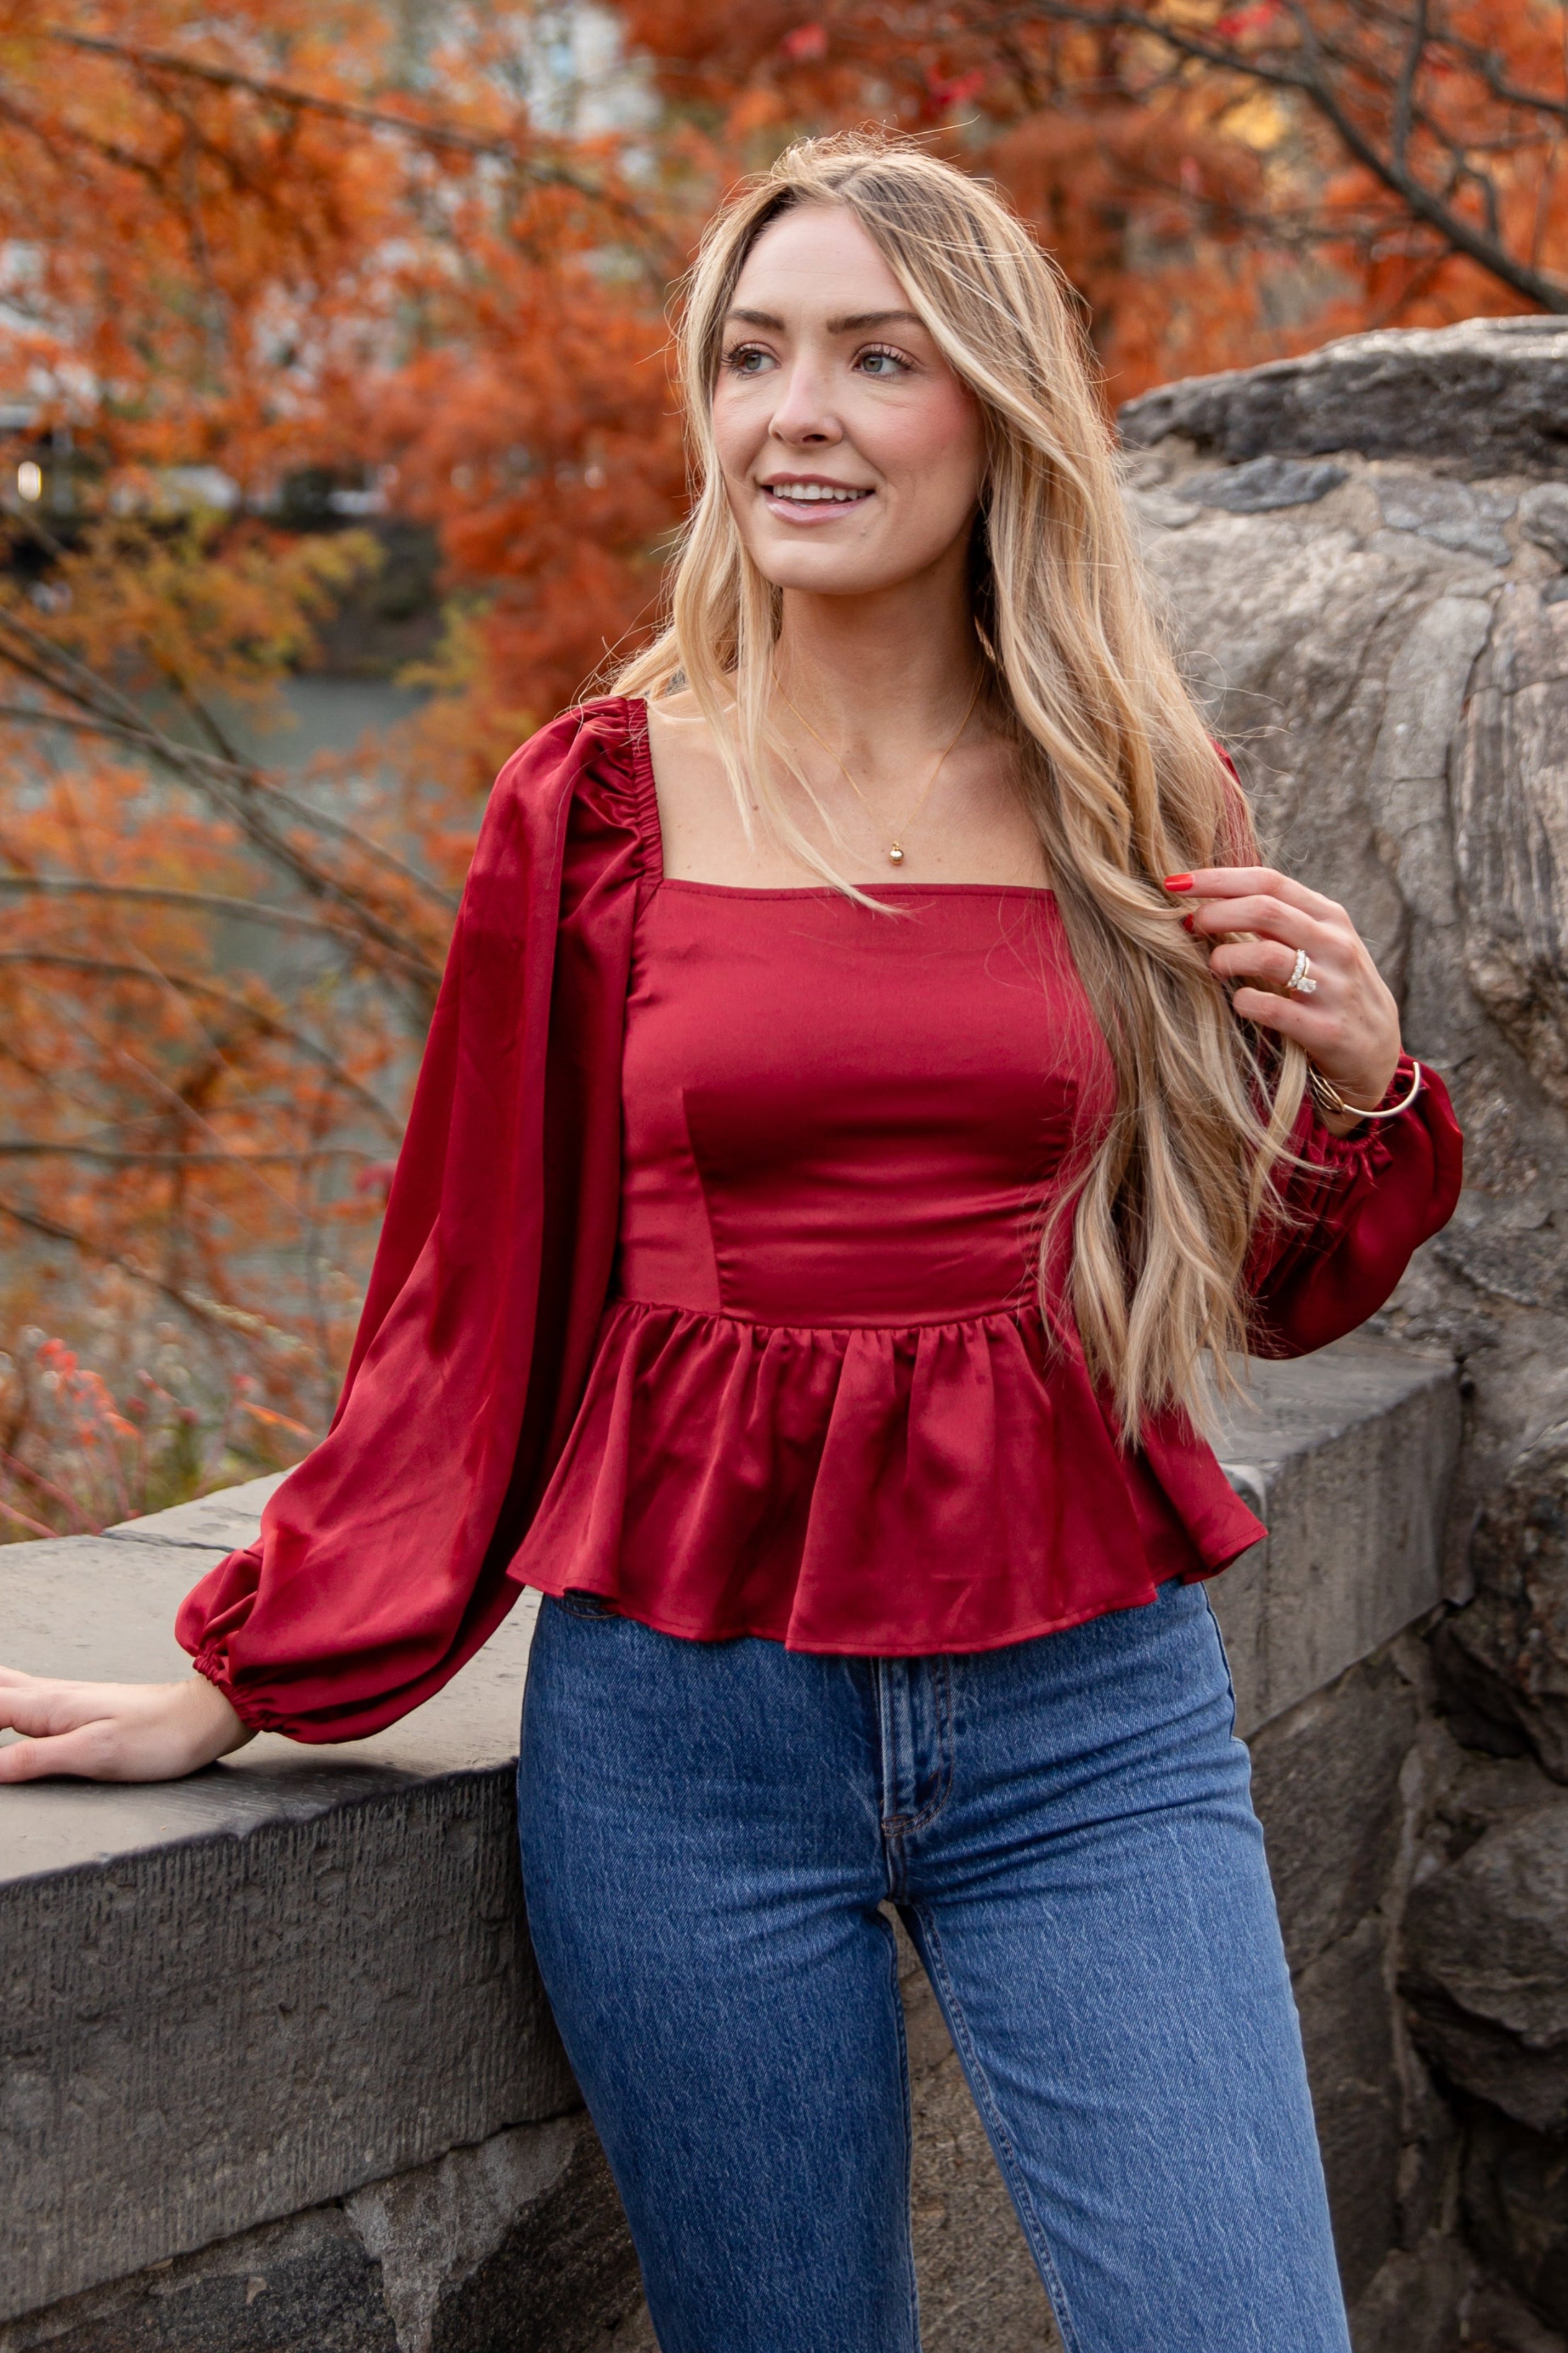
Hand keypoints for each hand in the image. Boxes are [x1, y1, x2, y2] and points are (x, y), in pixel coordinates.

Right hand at [0, 1668, 254, 1782]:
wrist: (204, 1717)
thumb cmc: (156, 1738)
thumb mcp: (95, 1754)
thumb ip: (37, 1758)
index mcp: (48, 1706)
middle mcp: (51, 1696)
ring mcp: (64, 1699)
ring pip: (5, 1686)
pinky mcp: (78, 1709)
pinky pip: (22, 1695)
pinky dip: (1, 1694)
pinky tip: (3, 1697)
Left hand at [1166, 866, 1402, 1133]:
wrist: (1378, 1053)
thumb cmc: (1334, 990)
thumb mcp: (1319, 944)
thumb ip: (1279, 920)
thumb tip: (1213, 899)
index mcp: (1330, 917)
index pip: (1268, 881)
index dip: (1217, 879)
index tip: (1176, 883)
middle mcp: (1335, 946)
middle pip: (1265, 910)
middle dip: (1215, 914)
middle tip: (1189, 926)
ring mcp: (1334, 988)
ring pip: (1267, 956)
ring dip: (1225, 958)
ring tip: (1213, 967)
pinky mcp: (1327, 1030)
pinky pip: (1271, 1008)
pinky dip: (1243, 1002)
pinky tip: (1239, 1002)